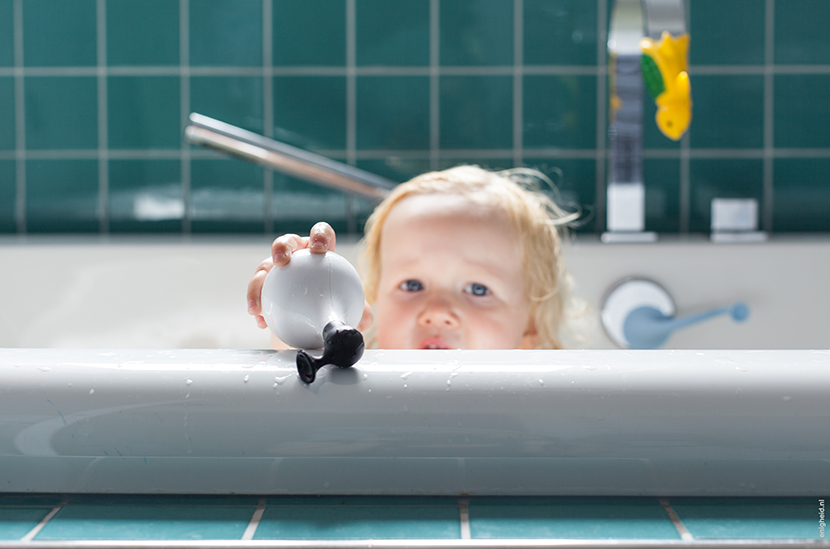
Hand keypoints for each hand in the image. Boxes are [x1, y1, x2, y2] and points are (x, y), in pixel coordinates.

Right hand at [246, 222, 372, 333]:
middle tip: (282, 262)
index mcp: (319, 251)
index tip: (319, 248)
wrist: (314, 318)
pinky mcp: (264, 285)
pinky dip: (257, 306)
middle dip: (282, 247)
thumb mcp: (350, 306)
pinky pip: (257, 293)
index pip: (321, 233)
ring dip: (258, 282)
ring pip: (264, 267)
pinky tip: (261, 322)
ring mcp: (276, 268)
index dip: (319, 234)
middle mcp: (296, 254)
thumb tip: (365, 321)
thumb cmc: (334, 302)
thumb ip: (360, 311)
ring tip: (259, 302)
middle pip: (286, 242)